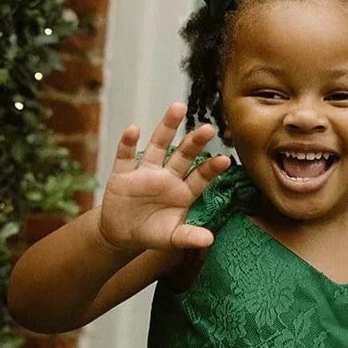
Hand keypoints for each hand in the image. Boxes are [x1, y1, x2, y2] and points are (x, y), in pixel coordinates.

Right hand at [98, 102, 229, 252]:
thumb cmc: (153, 233)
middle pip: (183, 155)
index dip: (211, 169)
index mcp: (183, 192)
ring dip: (167, 127)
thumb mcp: (172, 238)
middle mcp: (167, 177)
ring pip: (158, 146)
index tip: (225, 160)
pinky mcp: (123, 174)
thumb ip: (190, 237)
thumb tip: (210, 239)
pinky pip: (125, 156)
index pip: (200, 177)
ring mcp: (146, 172)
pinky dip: (127, 143)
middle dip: (195, 142)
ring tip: (178, 108)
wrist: (122, 234)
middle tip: (209, 128)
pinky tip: (133, 129)